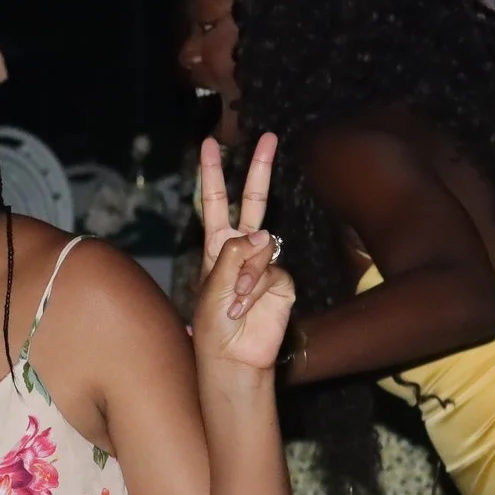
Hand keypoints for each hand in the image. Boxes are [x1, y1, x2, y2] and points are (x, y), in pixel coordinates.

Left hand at [195, 134, 293, 371]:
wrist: (234, 357)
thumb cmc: (213, 325)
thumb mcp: (211, 287)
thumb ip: (233, 256)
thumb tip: (262, 235)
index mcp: (217, 246)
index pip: (215, 202)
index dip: (212, 174)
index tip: (211, 143)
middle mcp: (242, 249)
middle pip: (254, 200)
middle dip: (260, 169)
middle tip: (269, 137)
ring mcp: (265, 263)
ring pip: (260, 245)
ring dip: (243, 274)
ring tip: (233, 301)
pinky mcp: (283, 280)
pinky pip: (272, 270)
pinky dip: (255, 287)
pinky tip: (247, 305)